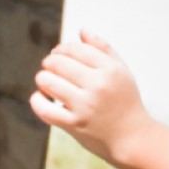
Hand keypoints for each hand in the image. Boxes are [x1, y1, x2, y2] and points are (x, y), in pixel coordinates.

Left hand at [24, 26, 153, 158]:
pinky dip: (36, 100)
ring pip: (47, 82)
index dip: (62, 48)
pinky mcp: (74, 124)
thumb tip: (81, 31)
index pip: (75, 48)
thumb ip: (103, 49)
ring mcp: (85, 106)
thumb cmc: (125, 101)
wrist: (131, 137)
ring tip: (46, 82)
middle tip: (50, 68)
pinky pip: (44, 108)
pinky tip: (40, 97)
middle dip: (49, 62)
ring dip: (42, 79)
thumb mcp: (122, 71)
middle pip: (58, 62)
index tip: (59, 54)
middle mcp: (98, 86)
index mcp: (110, 70)